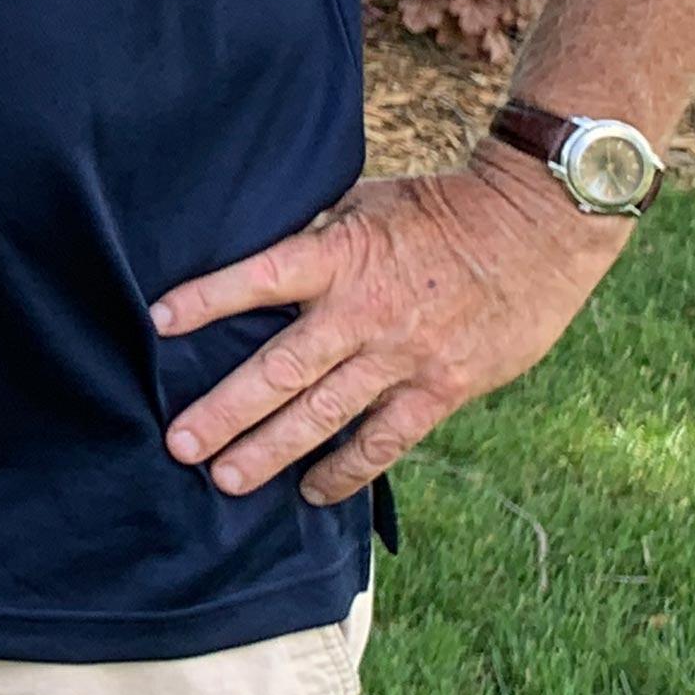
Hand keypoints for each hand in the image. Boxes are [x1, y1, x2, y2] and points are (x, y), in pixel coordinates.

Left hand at [150, 153, 634, 505]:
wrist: (537, 226)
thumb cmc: (442, 208)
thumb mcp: (366, 202)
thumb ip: (315, 236)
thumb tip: (253, 251)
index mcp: (341, 255)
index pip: (258, 278)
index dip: (207, 300)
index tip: (157, 323)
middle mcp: (364, 311)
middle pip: (281, 368)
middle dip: (225, 410)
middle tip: (178, 444)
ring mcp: (404, 356)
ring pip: (324, 414)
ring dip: (271, 450)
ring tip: (225, 479)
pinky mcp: (443, 388)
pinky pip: (385, 439)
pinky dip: (346, 469)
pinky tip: (312, 492)